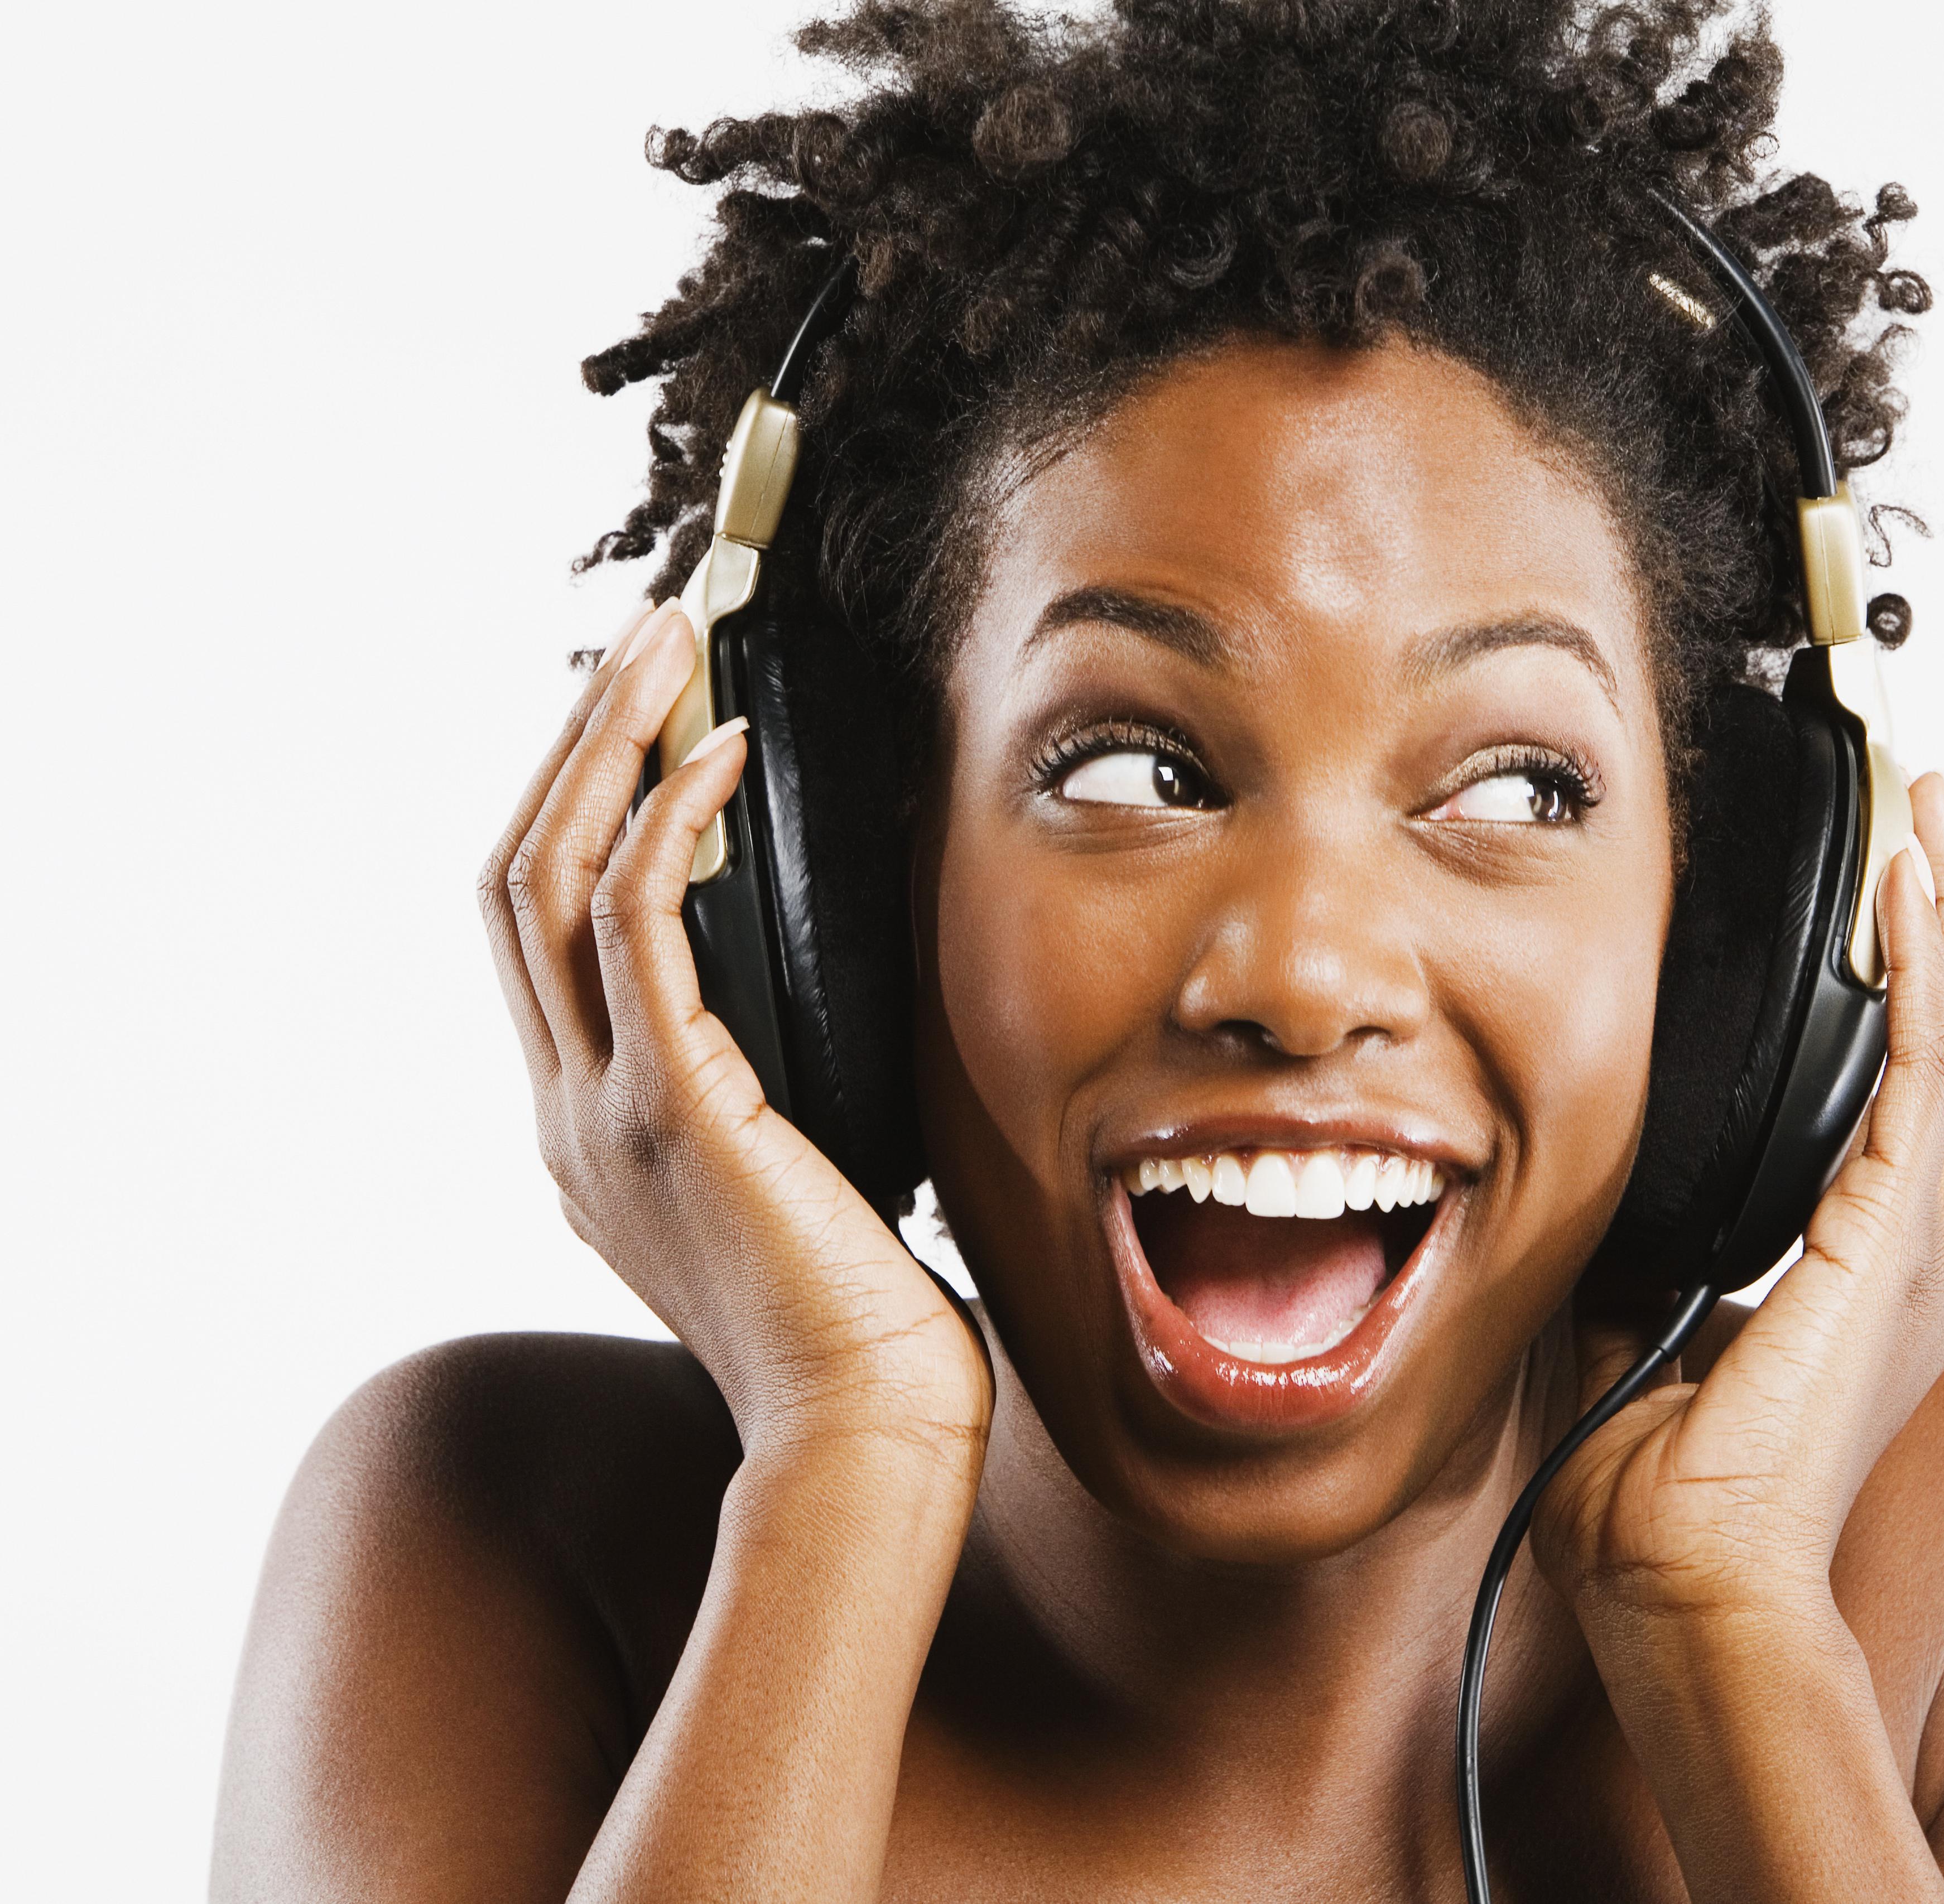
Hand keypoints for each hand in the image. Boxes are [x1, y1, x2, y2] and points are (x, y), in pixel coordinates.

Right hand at [478, 601, 988, 1461]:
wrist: (863, 1435)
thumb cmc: (862, 1322)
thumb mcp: (801, 1180)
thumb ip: (780, 1098)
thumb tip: (833, 1020)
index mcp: (593, 1126)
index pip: (545, 930)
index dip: (578, 805)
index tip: (646, 713)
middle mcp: (569, 1110)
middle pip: (516, 876)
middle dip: (572, 741)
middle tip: (649, 636)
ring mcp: (601, 1111)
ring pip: (547, 879)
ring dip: (603, 746)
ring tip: (669, 647)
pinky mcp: (670, 1111)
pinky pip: (635, 930)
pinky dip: (670, 827)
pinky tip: (723, 757)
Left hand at [1533, 773, 1943, 1626]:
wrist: (1686, 1582)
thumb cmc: (1660, 1488)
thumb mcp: (1640, 1318)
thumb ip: (1638, 1235)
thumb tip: (1586, 1166)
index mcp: (1879, 1267)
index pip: (1922, 1085)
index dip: (1919, 975)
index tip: (1890, 883)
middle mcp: (1927, 1246)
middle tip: (1932, 805)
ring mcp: (1925, 1243)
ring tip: (1930, 812)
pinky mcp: (1896, 1238)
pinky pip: (1929, 1070)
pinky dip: (1925, 970)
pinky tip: (1909, 891)